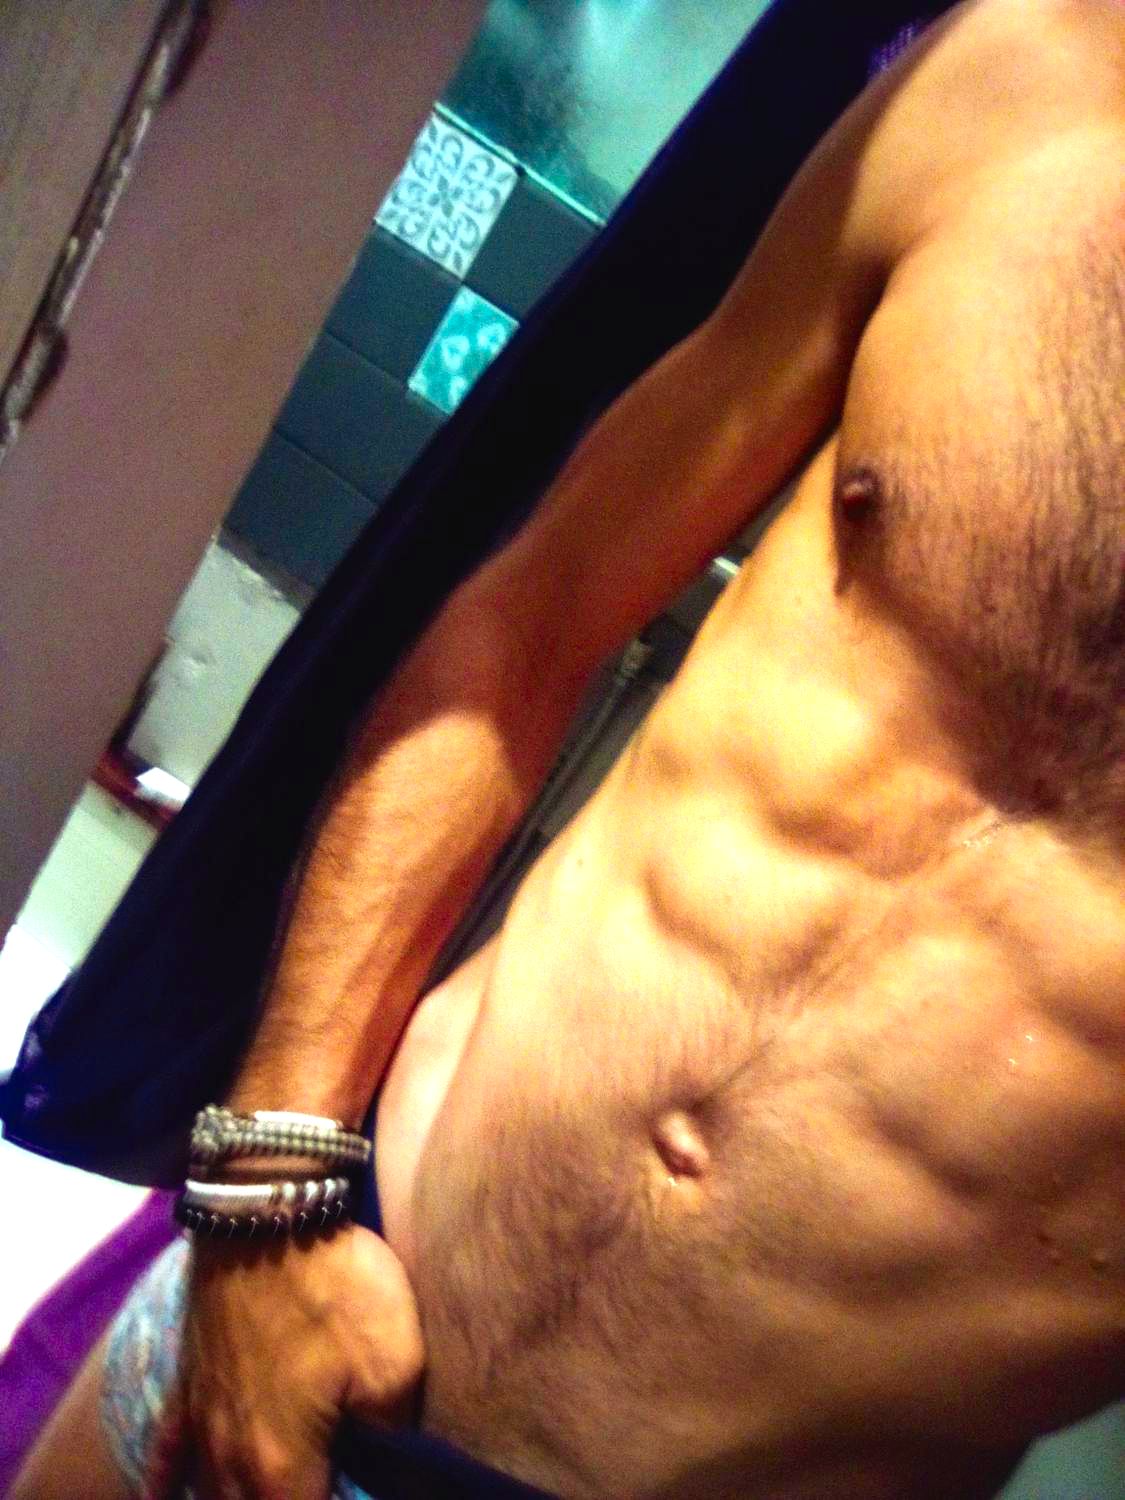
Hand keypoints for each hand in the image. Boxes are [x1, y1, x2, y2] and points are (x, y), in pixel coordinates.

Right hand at [183, 1224, 424, 1499]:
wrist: (266, 1212)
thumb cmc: (334, 1287)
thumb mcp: (397, 1360)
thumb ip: (395, 1430)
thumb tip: (387, 1455)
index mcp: (280, 1463)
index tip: (359, 1491)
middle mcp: (229, 1454)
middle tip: (324, 1479)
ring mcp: (201, 1418)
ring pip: (209, 1491)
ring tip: (268, 1490)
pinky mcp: (188, 1378)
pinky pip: (167, 1451)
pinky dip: (165, 1481)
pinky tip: (163, 1495)